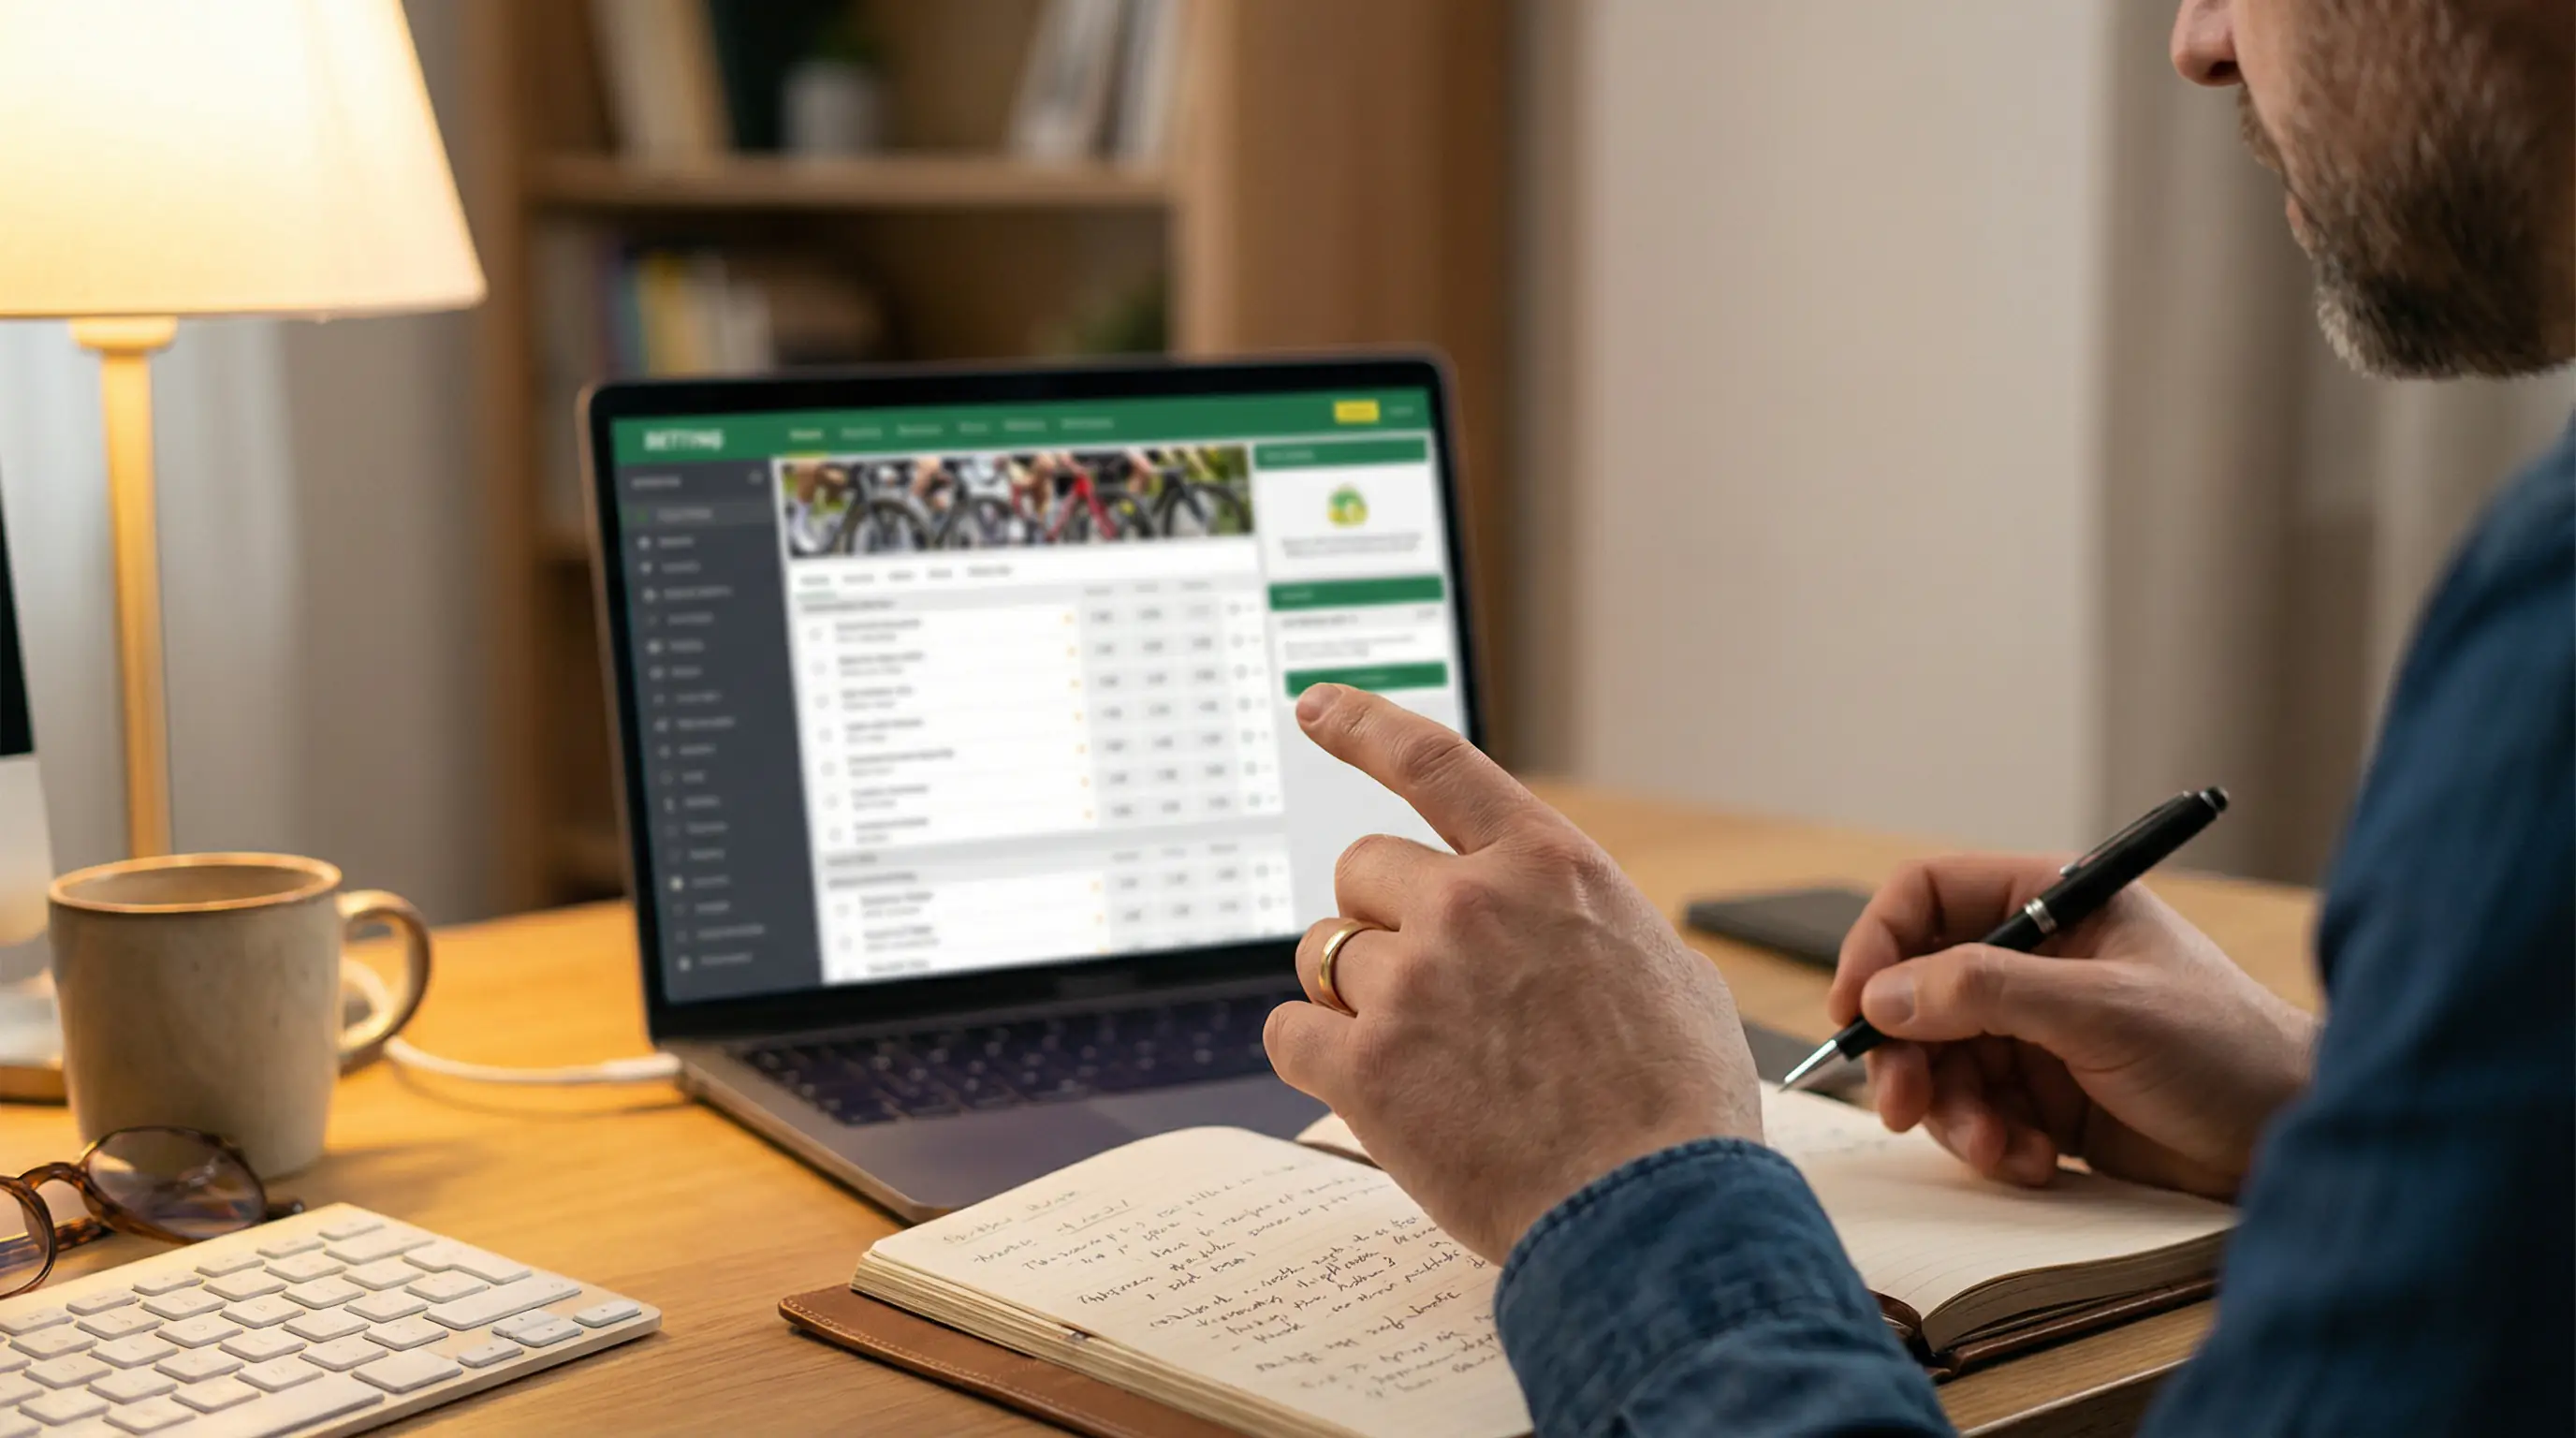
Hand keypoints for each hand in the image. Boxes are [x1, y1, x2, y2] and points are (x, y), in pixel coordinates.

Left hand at [1262, 685, 1761, 1262]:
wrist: (1656, 1214)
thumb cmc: (1679, 1108)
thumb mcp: (1667, 972)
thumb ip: (1589, 924)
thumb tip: (1560, 928)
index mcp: (1549, 866)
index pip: (1433, 762)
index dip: (1362, 724)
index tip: (1314, 705)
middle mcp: (1471, 905)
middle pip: (1362, 869)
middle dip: (1383, 919)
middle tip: (1428, 986)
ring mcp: (1413, 983)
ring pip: (1327, 955)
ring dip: (1358, 995)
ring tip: (1425, 1056)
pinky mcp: (1366, 1067)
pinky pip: (1289, 1031)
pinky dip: (1313, 1055)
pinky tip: (1368, 1089)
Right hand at [1830, 854, 2316, 1199]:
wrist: (2293, 1142)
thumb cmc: (2225, 1050)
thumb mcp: (2102, 1011)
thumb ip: (1987, 993)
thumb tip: (1884, 995)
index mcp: (2055, 903)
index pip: (1928, 896)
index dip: (1878, 944)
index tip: (1854, 1007)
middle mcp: (2036, 960)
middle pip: (1917, 989)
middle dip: (1908, 1053)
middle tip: (1904, 1107)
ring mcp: (2037, 1030)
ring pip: (1939, 1060)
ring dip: (1954, 1112)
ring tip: (1999, 1148)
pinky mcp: (2045, 1098)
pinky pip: (1976, 1112)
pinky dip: (1990, 1143)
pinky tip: (2038, 1163)